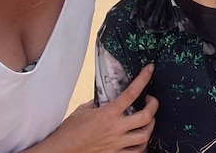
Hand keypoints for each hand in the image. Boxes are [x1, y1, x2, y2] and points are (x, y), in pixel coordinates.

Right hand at [29, 64, 158, 152]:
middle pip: (146, 117)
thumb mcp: (83, 110)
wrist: (61, 151)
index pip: (131, 93)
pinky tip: (139, 139)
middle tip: (151, 101)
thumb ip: (98, 103)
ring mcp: (116, 144)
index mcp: (107, 114)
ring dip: (150, 126)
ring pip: (145, 136)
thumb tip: (106, 97)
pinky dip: (142, 145)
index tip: (149, 70)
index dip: (143, 79)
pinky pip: (136, 152)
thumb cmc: (69, 132)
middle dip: (153, 105)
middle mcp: (115, 129)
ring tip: (147, 120)